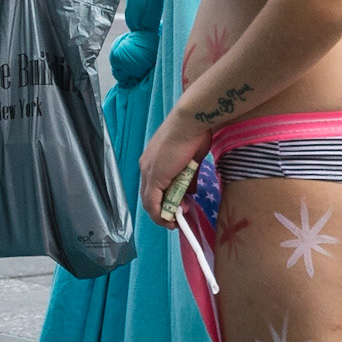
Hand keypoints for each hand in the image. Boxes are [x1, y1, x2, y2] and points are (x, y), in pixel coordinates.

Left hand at [140, 107, 210, 226]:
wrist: (191, 122)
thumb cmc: (194, 134)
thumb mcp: (191, 160)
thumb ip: (188, 177)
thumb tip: (190, 191)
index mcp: (154, 159)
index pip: (153, 185)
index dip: (164, 200)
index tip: (179, 206)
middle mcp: (146, 166)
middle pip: (149, 196)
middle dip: (165, 209)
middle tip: (180, 214)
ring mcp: (148, 172)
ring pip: (149, 201)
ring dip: (164, 214)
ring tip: (178, 218)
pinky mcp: (154, 177)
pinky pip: (152, 203)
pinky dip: (160, 214)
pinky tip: (170, 220)